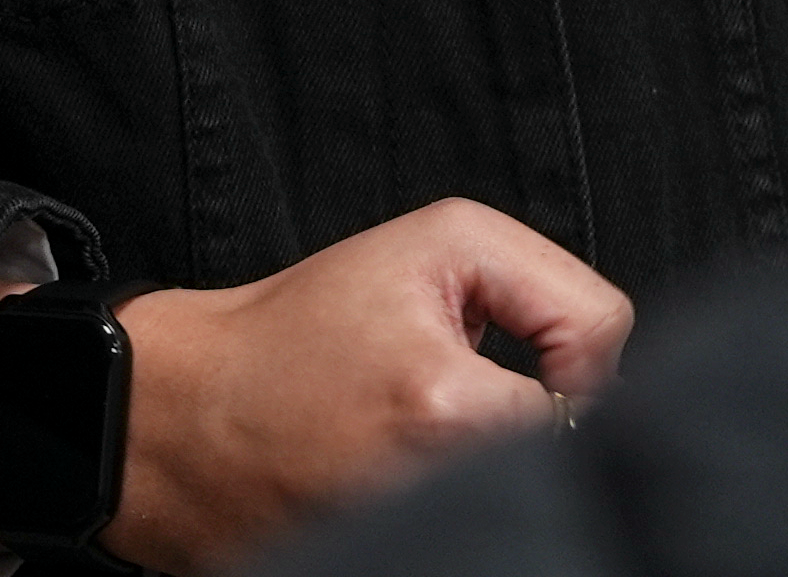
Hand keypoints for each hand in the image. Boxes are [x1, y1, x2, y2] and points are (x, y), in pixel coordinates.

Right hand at [97, 201, 628, 566]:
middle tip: (475, 398)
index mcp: (449, 410)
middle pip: (566, 461)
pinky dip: (467, 502)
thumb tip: (603, 369)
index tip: (510, 355)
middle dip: (540, 424)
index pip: (593, 395)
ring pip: (525, 498)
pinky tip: (419, 479)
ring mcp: (411, 535)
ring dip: (504, 468)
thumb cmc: (298, 330)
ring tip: (436, 439)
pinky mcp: (395, 558)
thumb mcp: (436, 242)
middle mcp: (437, 493)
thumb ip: (554, 290)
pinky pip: (478, 527)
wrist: (184, 421)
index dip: (564, 362)